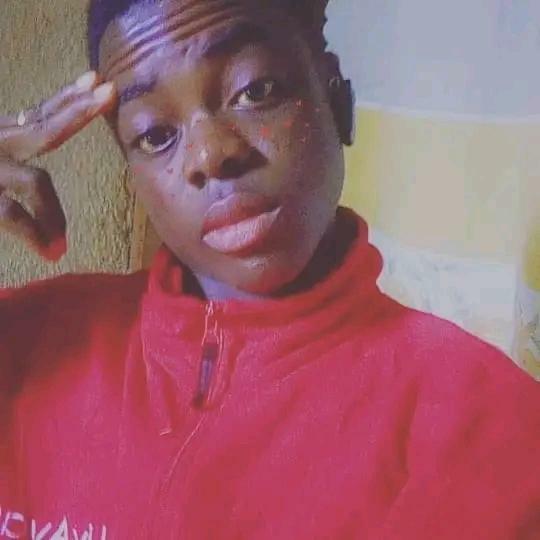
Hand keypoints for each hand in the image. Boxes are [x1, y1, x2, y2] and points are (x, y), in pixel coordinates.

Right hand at [0, 71, 115, 260]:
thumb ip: (11, 151)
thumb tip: (30, 131)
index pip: (36, 114)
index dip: (67, 98)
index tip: (95, 80)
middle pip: (41, 128)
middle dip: (78, 112)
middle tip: (110, 93)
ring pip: (35, 180)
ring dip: (54, 213)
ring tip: (60, 245)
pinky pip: (11, 214)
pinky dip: (35, 233)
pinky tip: (50, 251)